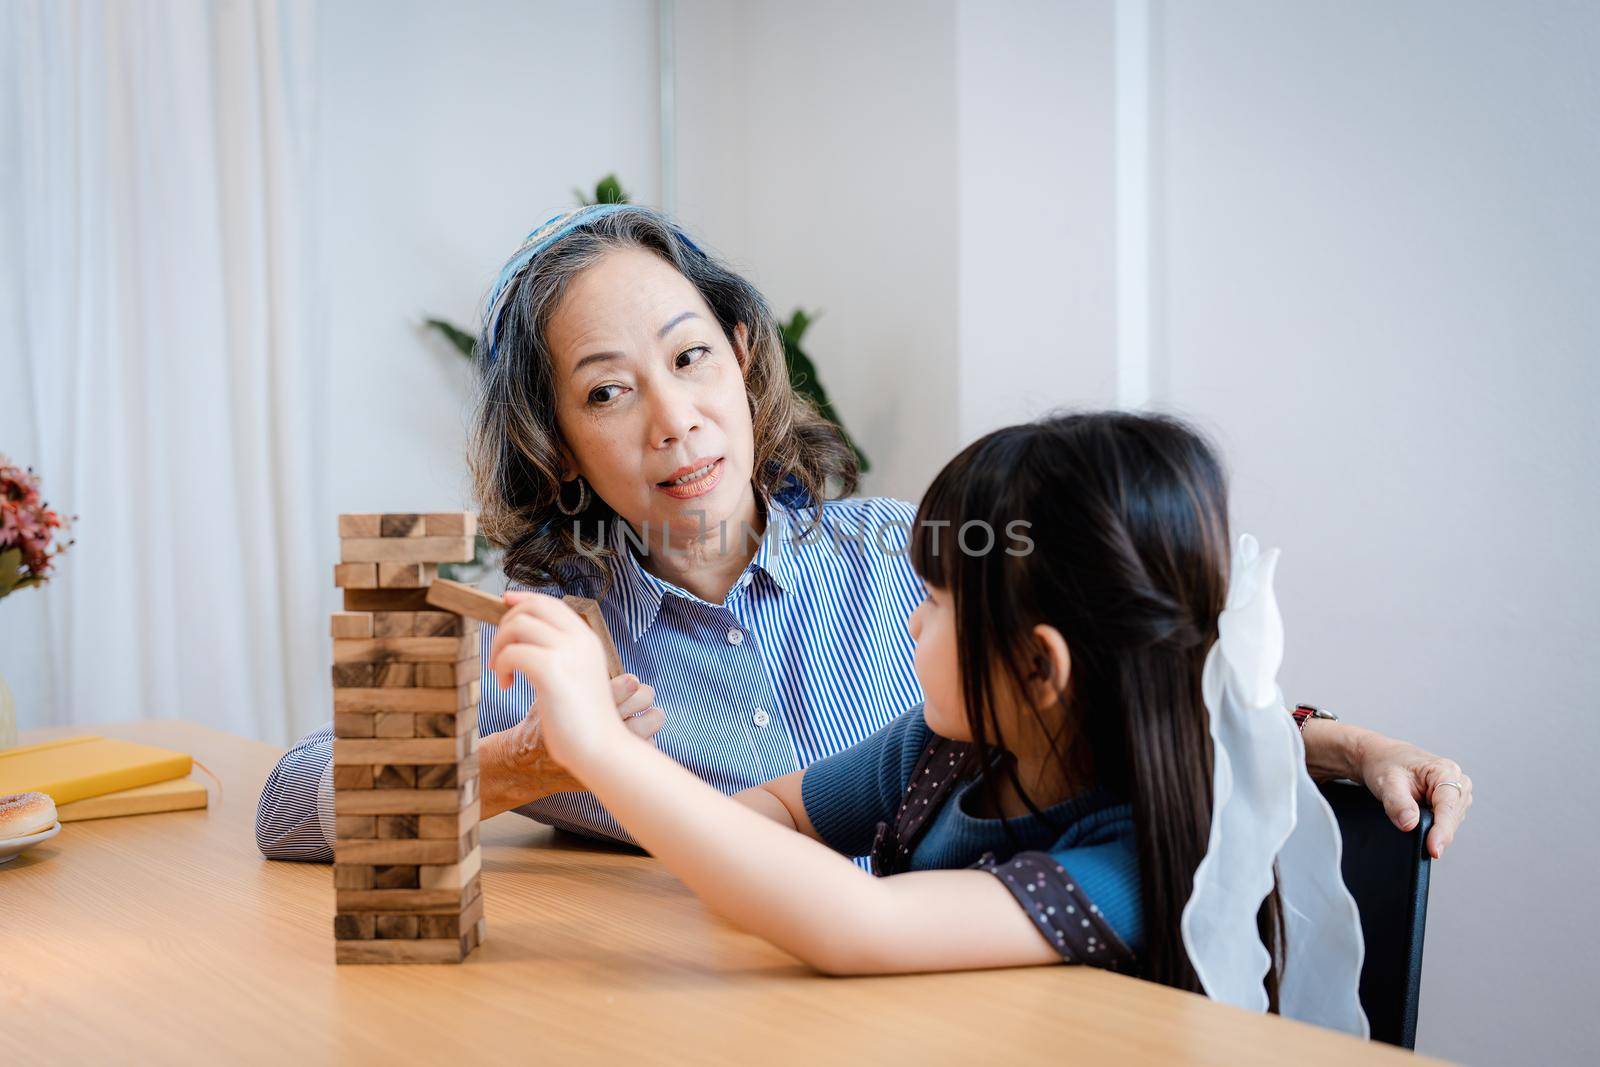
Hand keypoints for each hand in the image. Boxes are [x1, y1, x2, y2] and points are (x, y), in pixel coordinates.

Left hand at [490, 592, 632, 769]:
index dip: (524, 599)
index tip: (505, 603)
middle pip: (532, 607)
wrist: (602, 750)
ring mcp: (568, 653)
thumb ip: (561, 656)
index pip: (551, 603)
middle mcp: (580, 640)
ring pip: (518, 626)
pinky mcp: (552, 671)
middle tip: (500, 655)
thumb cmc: (585, 723)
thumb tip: (528, 640)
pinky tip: (506, 686)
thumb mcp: (578, 678)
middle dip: (506, 624)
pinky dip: (501, 667)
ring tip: (502, 673)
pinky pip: (512, 653)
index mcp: (588, 640)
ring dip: (499, 647)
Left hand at [1350, 729, 1473, 859]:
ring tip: (1411, 821)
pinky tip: (1418, 825)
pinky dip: (1432, 827)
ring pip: (1450, 823)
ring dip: (1434, 829)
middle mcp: (1458, 782)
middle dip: (1436, 832)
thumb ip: (1398, 803)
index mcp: (1446, 771)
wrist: (1383, 758)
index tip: (1434, 850)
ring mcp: (1456, 795)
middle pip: (1452, 818)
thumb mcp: (1387, 782)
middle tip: (1414, 838)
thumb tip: (1410, 825)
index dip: (1442, 831)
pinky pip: (1445, 822)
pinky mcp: (1451, 804)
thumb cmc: (1386, 765)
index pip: (1448, 807)